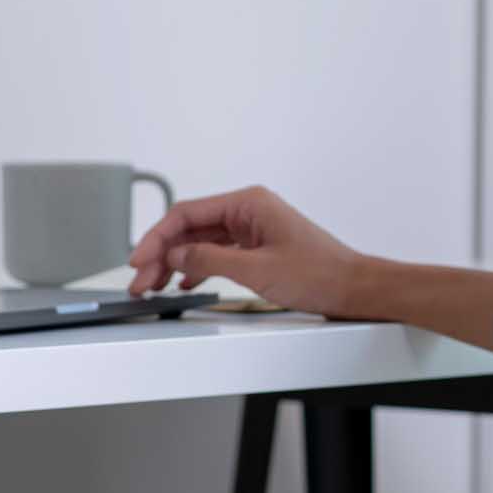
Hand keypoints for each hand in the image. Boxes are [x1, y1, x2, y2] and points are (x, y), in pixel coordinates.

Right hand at [127, 185, 362, 314]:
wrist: (354, 289)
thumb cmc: (319, 274)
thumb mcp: (256, 270)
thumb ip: (209, 260)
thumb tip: (175, 255)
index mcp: (248, 203)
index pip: (187, 213)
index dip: (156, 238)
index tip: (138, 260)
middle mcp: (249, 211)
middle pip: (190, 228)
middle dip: (161, 254)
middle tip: (141, 281)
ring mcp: (254, 229)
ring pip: (201, 242)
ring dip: (176, 263)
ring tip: (155, 285)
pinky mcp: (259, 247)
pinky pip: (218, 253)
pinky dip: (198, 267)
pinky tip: (185, 281)